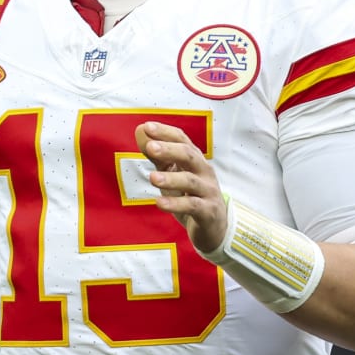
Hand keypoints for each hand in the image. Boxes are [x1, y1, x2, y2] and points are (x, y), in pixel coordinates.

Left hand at [138, 121, 227, 254]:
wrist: (215, 227)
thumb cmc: (191, 196)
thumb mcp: (173, 175)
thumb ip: (158, 156)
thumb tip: (140, 132)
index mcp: (195, 160)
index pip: (182, 140)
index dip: (165, 133)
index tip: (147, 127)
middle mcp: (204, 171)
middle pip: (189, 155)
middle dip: (169, 149)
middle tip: (150, 147)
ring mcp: (208, 191)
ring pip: (190, 181)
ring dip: (171, 178)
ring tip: (152, 177)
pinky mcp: (208, 211)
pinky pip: (192, 206)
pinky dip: (175, 204)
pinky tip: (159, 203)